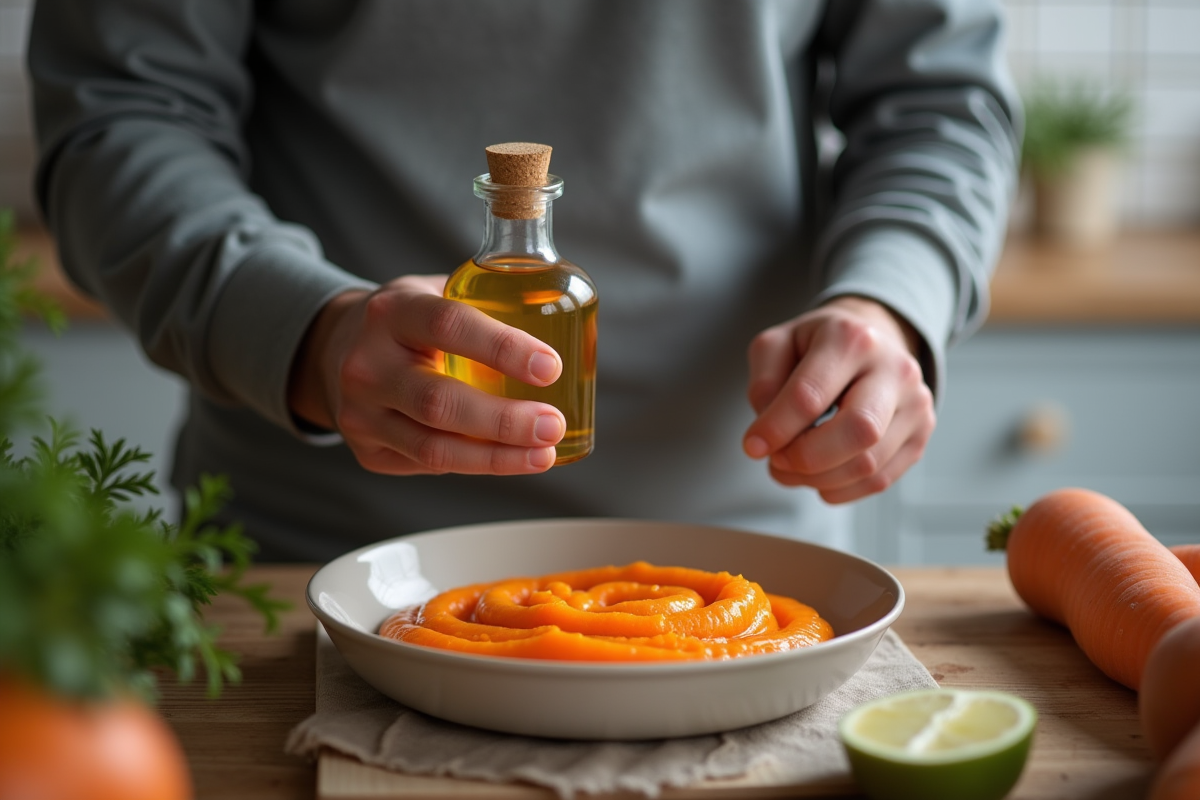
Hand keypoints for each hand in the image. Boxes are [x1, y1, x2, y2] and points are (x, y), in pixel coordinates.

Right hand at [287, 275, 565, 474]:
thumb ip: (488, 303)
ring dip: (497, 457)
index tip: (551, 367)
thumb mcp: (436, 293)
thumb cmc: (409, 322)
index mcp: (393, 311)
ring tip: (544, 453)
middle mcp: (367, 364)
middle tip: (553, 424)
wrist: (337, 348)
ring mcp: (360, 413)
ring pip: (434, 448)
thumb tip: (570, 326)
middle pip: (440, 402)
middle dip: (504, 420)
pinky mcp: (367, 450)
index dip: (503, 348)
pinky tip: (509, 458)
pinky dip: (476, 464)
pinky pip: (429, 466)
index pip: (449, 326)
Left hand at [742, 296, 935, 502]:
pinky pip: (880, 480)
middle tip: (777, 461)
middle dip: (806, 459)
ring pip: (869, 464)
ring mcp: (916, 402)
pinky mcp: (921, 433)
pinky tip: (820, 476)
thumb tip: (767, 438)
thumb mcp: (776, 345)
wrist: (869, 338)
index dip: (775, 430)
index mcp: (851, 338)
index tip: (753, 446)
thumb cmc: (816, 345)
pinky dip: (841, 489)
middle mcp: (895, 368)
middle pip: (857, 432)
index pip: (810, 397)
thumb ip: (763, 384)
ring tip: (792, 468)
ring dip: (818, 480)